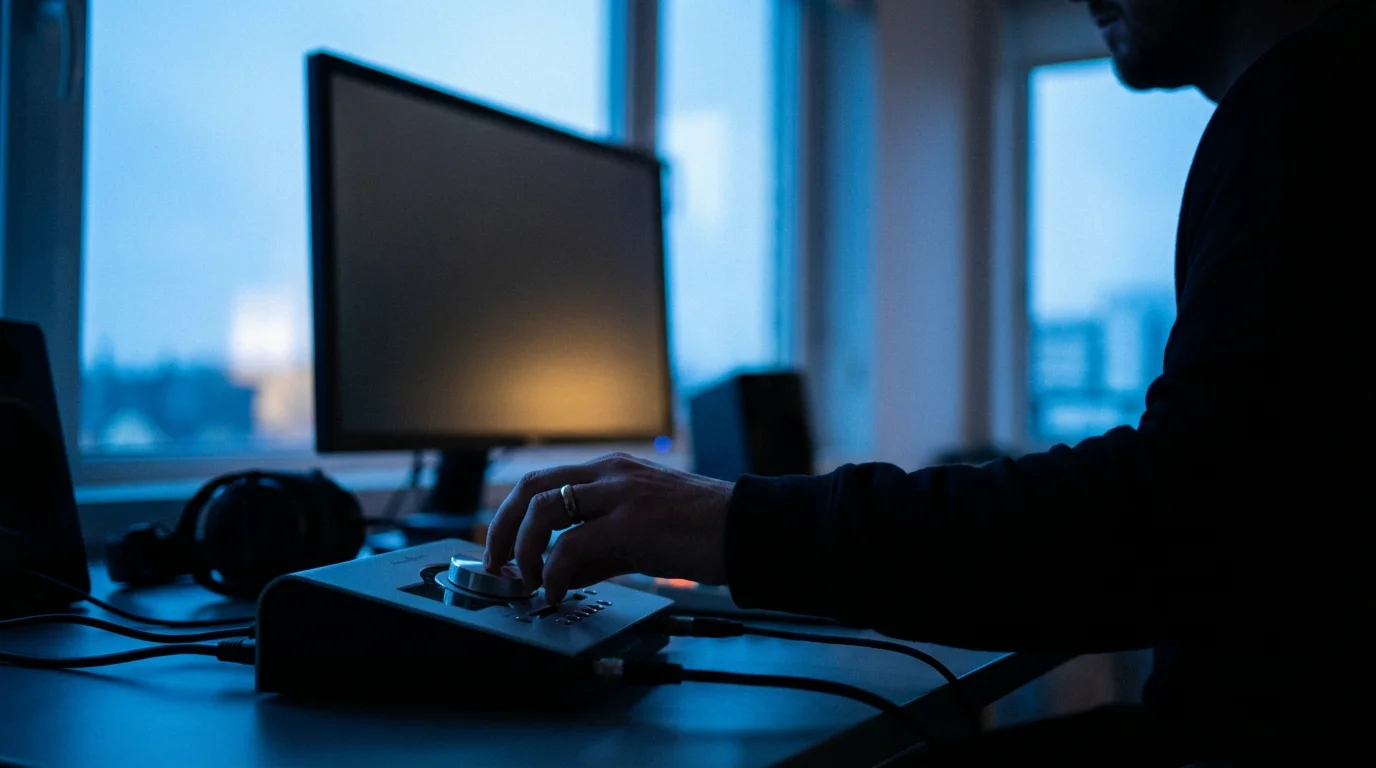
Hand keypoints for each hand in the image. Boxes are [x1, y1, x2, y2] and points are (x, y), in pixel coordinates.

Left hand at [482, 452, 733, 602]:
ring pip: (543, 509)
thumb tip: (559, 574)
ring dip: (524, 551)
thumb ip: (597, 549)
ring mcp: (620, 493)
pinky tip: (559, 591)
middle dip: (502, 529)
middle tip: (498, 566)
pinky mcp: (633, 521)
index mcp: (609, 471)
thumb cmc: (698, 530)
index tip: (501, 551)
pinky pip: (572, 544)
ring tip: (533, 582)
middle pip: (529, 488)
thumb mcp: (638, 533)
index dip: (510, 517)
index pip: (540, 482)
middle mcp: (609, 473)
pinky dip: (554, 572)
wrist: (745, 530)